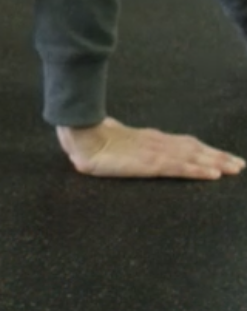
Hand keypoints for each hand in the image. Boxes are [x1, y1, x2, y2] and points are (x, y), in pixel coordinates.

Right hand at [56, 117, 244, 180]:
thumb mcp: (108, 139)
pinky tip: (214, 174)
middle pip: (194, 149)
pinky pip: (181, 168)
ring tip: (235, 168)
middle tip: (239, 164)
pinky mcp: (151, 163)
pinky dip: (200, 170)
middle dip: (218, 156)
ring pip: (194, 157)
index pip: (181, 143)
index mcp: (147, 139)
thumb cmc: (88, 137)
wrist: (80, 135)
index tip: (219, 154)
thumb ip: (117, 140)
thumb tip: (112, 137)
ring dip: (216, 162)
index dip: (202, 149)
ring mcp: (155, 153)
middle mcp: (156, 143)